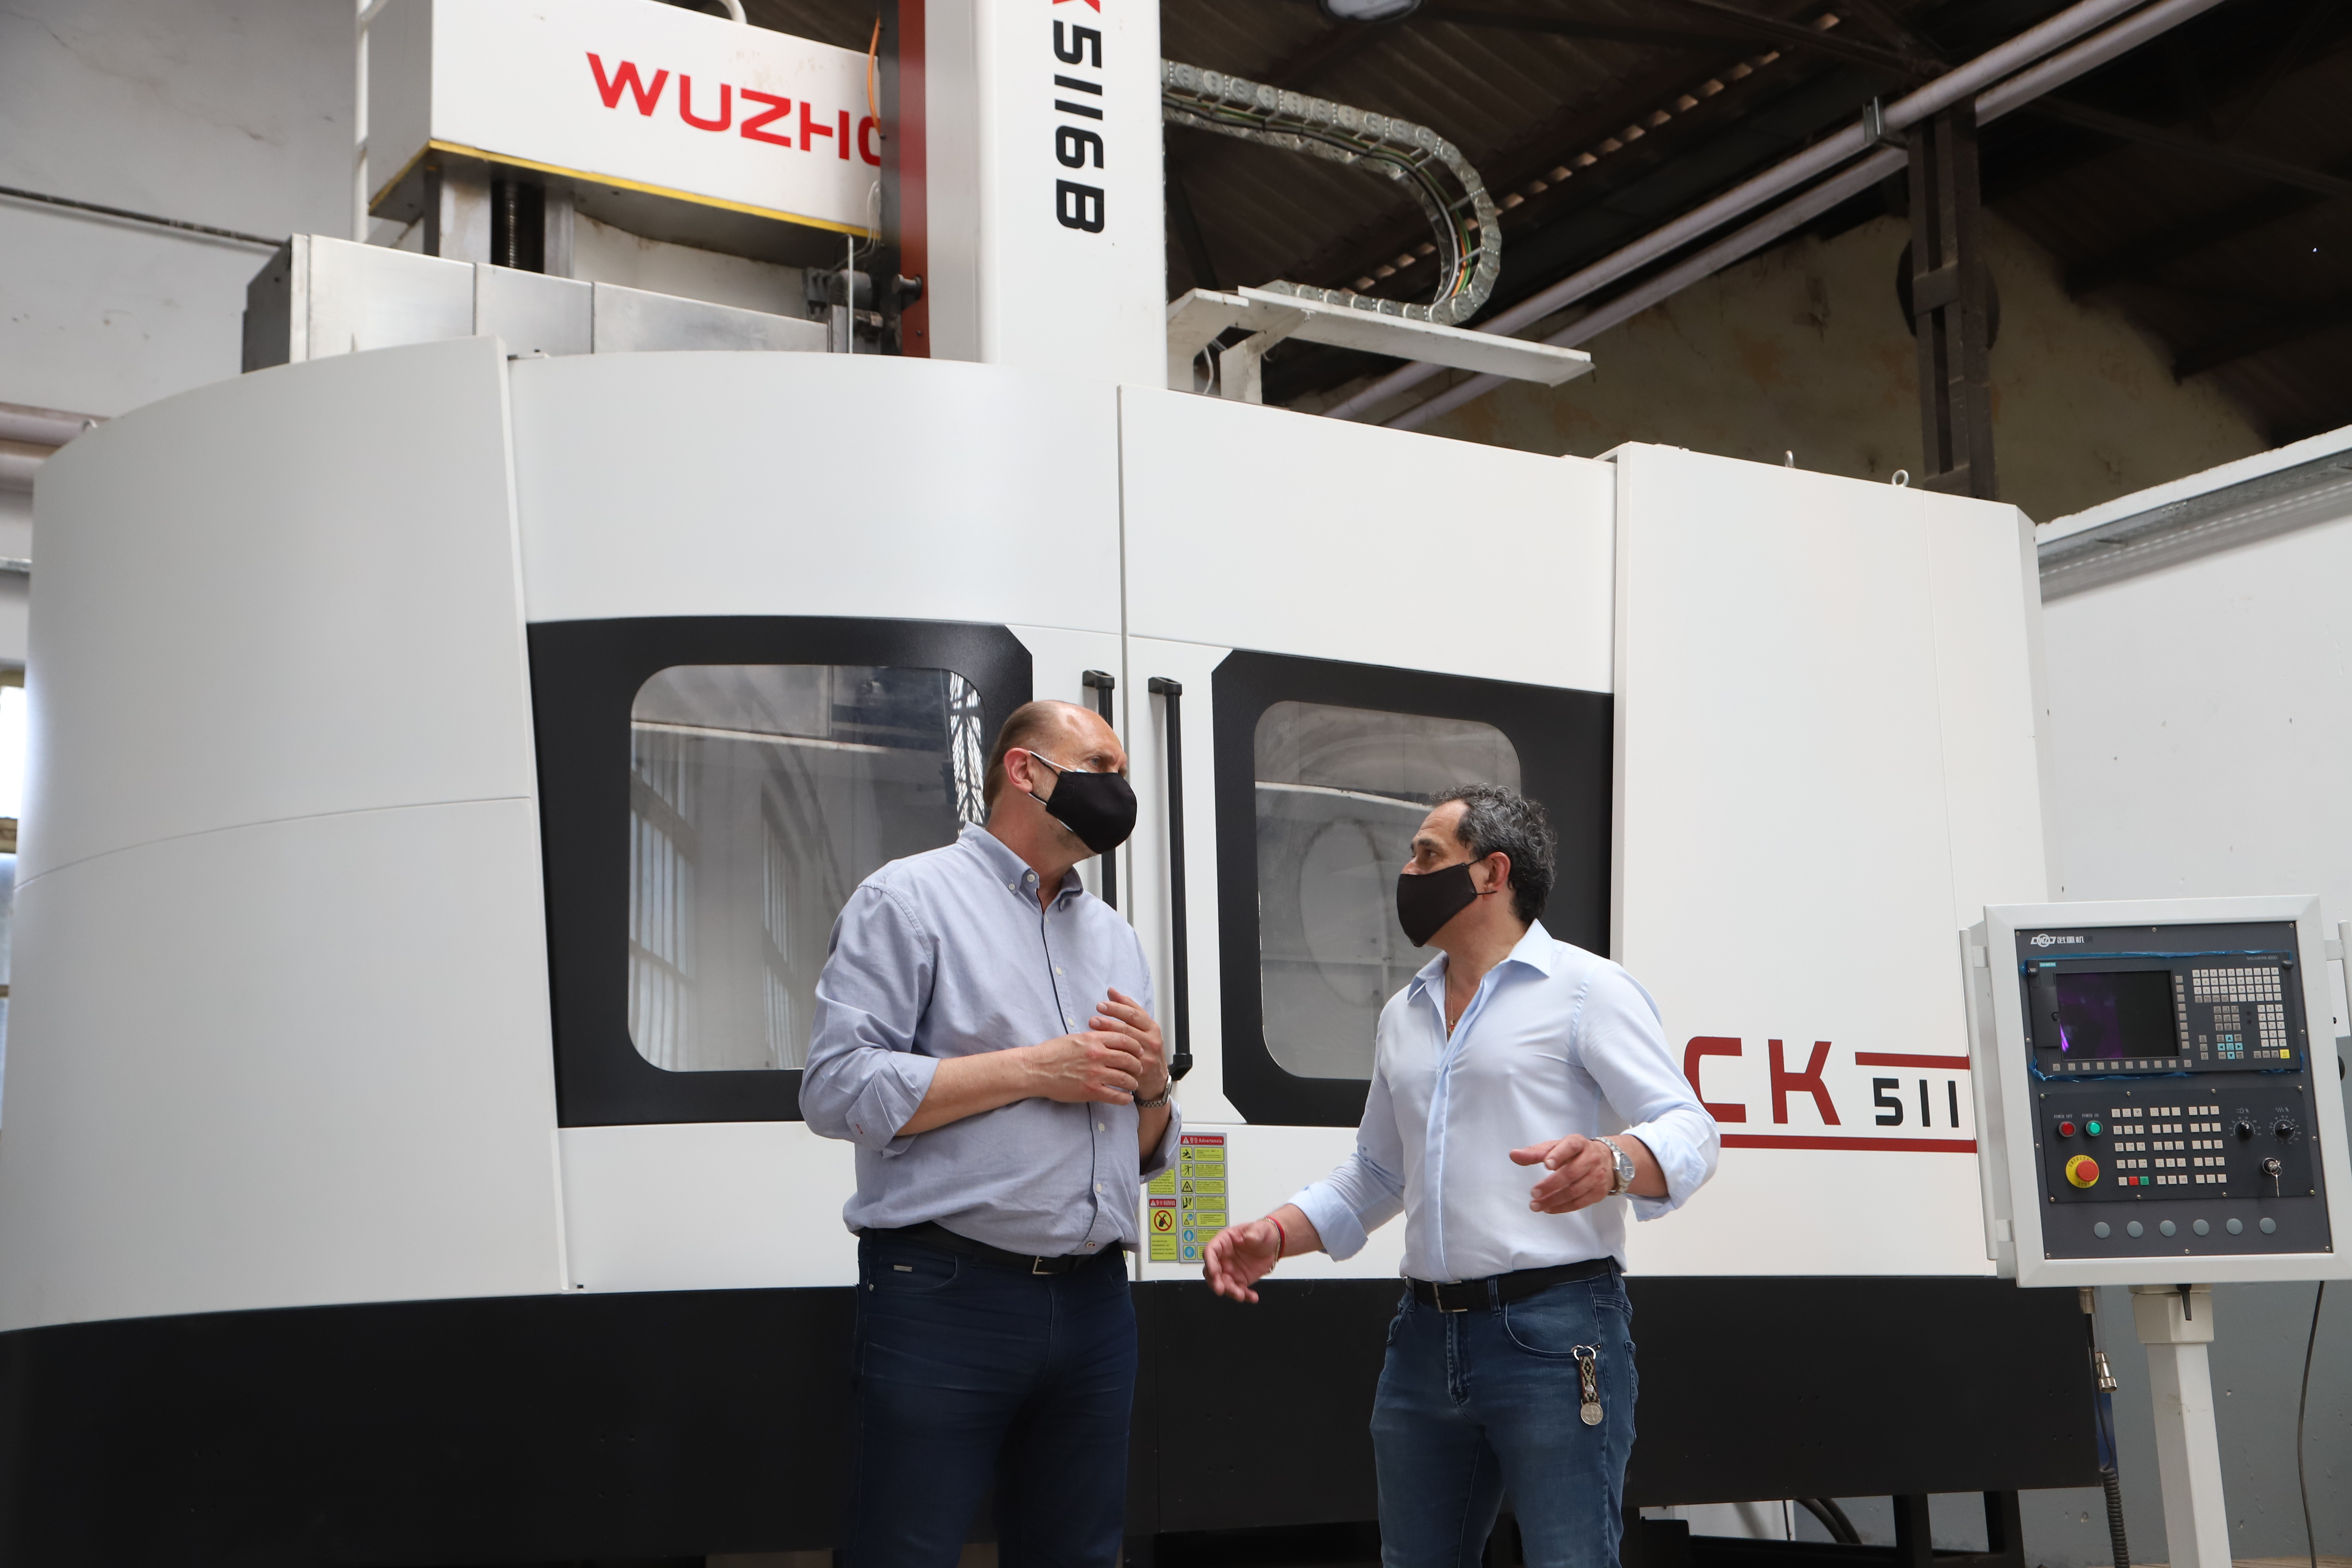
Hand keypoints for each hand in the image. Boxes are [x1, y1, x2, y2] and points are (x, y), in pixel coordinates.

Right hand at [1024, 1030, 1143, 1103]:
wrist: (1036, 1069)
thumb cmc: (1053, 1052)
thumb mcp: (1075, 1038)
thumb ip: (1095, 1038)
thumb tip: (1111, 1039)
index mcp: (1094, 1039)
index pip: (1125, 1040)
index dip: (1135, 1046)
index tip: (1139, 1051)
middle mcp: (1097, 1055)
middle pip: (1129, 1059)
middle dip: (1137, 1065)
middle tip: (1139, 1068)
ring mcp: (1094, 1074)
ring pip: (1125, 1078)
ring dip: (1133, 1082)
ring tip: (1133, 1084)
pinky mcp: (1090, 1091)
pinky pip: (1115, 1096)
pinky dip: (1125, 1098)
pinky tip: (1127, 1098)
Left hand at [1090, 988, 1167, 1099]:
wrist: (1156, 1079)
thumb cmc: (1147, 1049)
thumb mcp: (1143, 1027)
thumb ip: (1129, 1009)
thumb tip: (1111, 991)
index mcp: (1152, 1028)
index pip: (1134, 1014)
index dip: (1117, 1008)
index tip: (1102, 1004)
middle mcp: (1151, 1041)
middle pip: (1128, 1028)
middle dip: (1109, 1021)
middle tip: (1093, 1018)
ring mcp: (1146, 1056)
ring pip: (1125, 1043)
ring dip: (1107, 1034)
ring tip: (1092, 1028)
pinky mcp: (1139, 1070)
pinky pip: (1123, 1060)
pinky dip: (1110, 1053)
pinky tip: (1099, 1048)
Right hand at [1203, 1217, 1283, 1303]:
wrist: (1274, 1245)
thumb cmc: (1262, 1233)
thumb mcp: (1260, 1229)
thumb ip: (1254, 1233)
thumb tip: (1248, 1238)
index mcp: (1224, 1241)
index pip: (1210, 1251)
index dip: (1210, 1262)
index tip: (1214, 1272)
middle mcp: (1224, 1257)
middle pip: (1212, 1271)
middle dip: (1215, 1282)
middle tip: (1221, 1289)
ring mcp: (1230, 1270)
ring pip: (1224, 1284)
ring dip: (1230, 1291)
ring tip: (1241, 1295)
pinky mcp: (1239, 1280)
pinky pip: (1238, 1290)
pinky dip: (1244, 1295)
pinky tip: (1252, 1297)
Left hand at [1510, 1135, 1614, 1214]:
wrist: (1607, 1160)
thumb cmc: (1574, 1152)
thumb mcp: (1556, 1147)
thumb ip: (1535, 1152)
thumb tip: (1513, 1155)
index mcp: (1579, 1143)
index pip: (1570, 1146)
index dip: (1559, 1155)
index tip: (1547, 1164)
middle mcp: (1591, 1158)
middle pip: (1571, 1173)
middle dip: (1551, 1185)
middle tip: (1534, 1193)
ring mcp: (1597, 1176)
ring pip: (1575, 1191)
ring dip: (1554, 1200)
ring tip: (1536, 1205)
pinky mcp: (1599, 1192)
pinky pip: (1580, 1203)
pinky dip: (1563, 1207)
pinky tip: (1549, 1209)